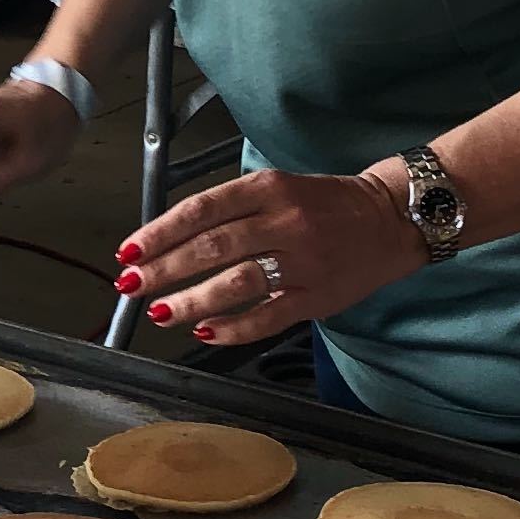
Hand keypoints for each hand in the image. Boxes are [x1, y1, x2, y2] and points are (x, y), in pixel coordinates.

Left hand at [120, 169, 419, 343]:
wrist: (391, 218)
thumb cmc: (324, 203)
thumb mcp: (277, 187)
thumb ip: (231, 210)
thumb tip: (172, 240)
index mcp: (269, 188)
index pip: (202, 209)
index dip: (160, 232)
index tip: (128, 250)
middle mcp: (284, 221)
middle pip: (212, 247)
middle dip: (164, 269)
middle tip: (131, 285)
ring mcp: (303, 261)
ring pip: (236, 283)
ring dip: (191, 301)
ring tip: (160, 313)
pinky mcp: (318, 297)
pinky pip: (268, 317)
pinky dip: (232, 327)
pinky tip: (205, 332)